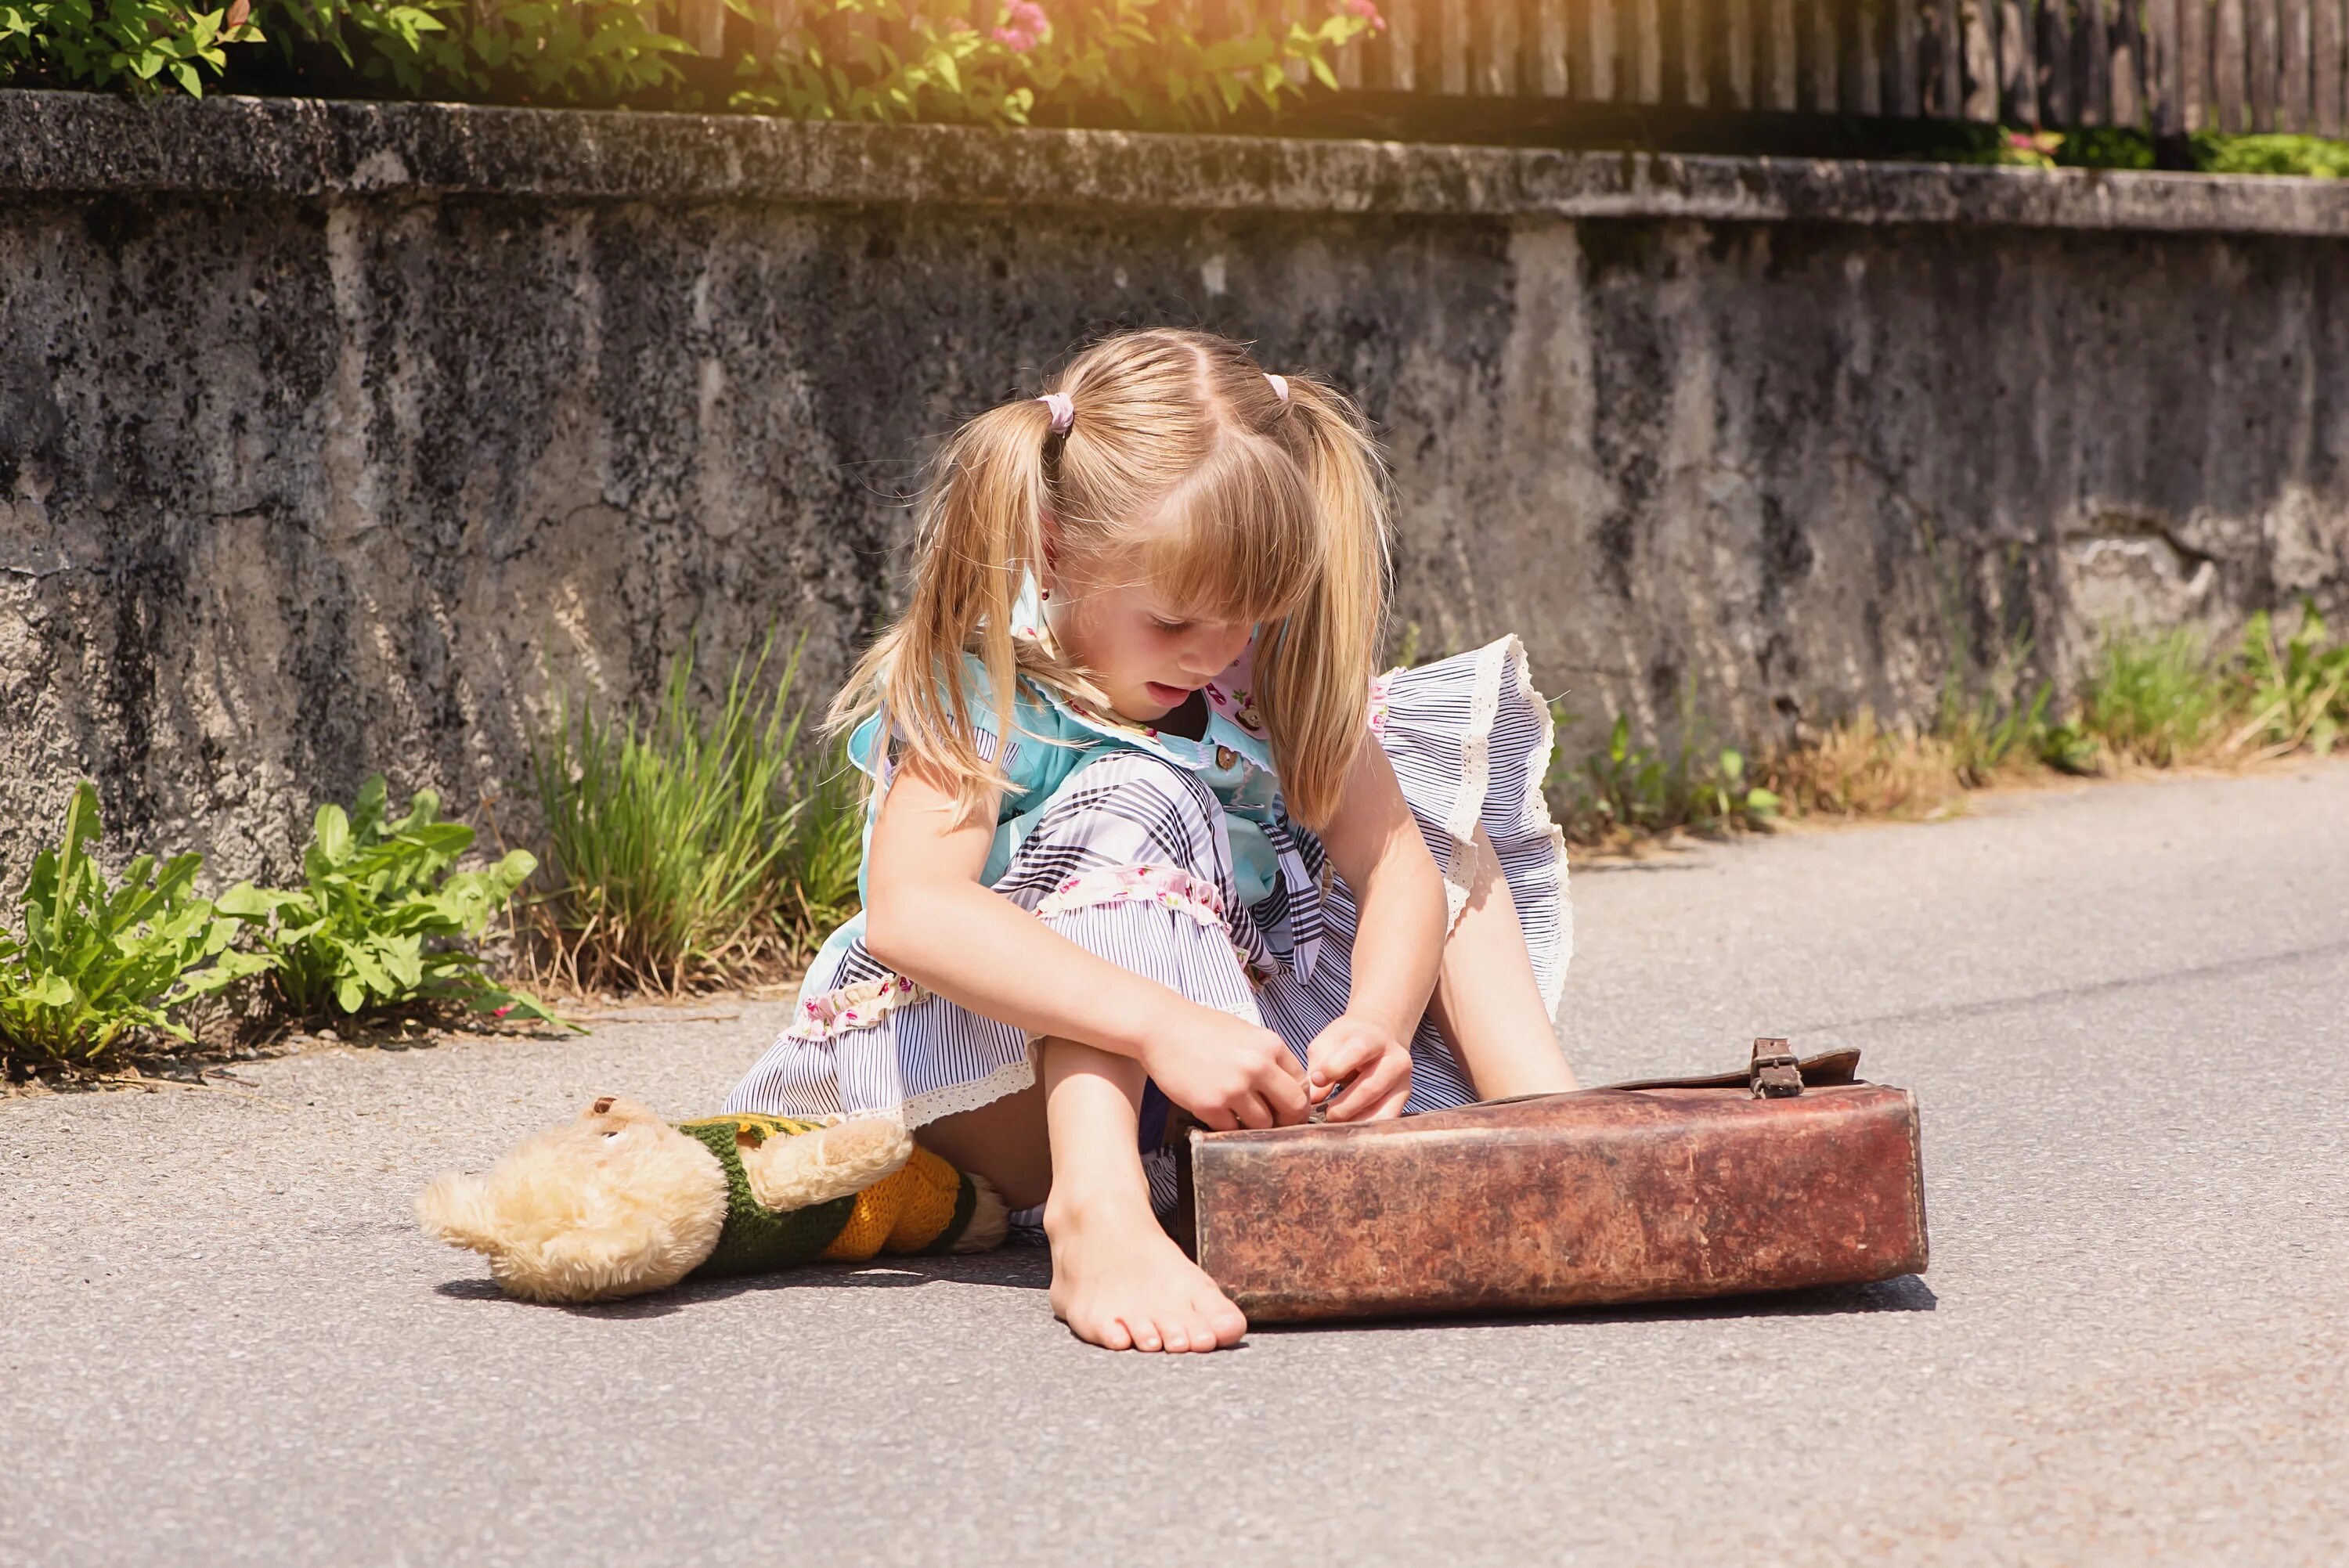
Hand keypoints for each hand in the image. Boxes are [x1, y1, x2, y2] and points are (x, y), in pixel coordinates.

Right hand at [1140, 1003, 1309, 1131]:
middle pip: (1293, 1108)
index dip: (1296, 1098)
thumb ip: (1270, 1058)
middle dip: (1287, 1119)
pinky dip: (1228, 1125)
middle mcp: (1257, 1067)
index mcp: (1270, 1046)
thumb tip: (1290, 1088)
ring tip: (1240, 1114)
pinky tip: (1219, 1111)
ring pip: (1263, 1124)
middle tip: (1276, 1122)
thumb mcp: (1246, 1033)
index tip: (1287, 1106)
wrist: (1161, 1028)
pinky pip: (1231, 1129)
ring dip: (1254, 1124)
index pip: (1302, 1084)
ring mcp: (1233, 1088)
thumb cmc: (1203, 1029)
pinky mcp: (1210, 1105)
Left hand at [1304, 1013, 1412, 1122]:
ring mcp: (1404, 1080)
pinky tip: (1351, 1127)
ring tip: (1338, 1124)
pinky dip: (1368, 1127)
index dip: (1334, 1068)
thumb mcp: (1328, 1042)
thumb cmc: (1347, 1041)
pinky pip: (1388, 1119)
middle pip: (1371, 1087)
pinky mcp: (1404, 1098)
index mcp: (1374, 1038)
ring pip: (1383, 1109)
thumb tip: (1313, 1098)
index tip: (1316, 1080)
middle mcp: (1396, 1059)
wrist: (1379, 1036)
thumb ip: (1319, 1065)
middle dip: (1345, 1106)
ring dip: (1357, 1121)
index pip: (1357, 1052)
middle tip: (1326, 1115)